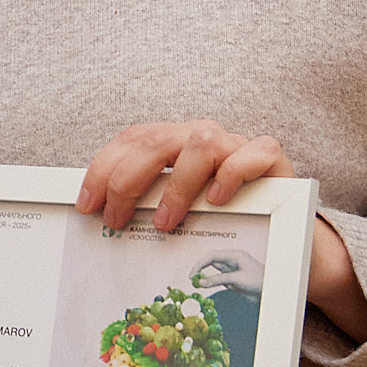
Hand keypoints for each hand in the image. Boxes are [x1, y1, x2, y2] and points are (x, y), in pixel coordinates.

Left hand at [74, 120, 366, 337]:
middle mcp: (200, 136)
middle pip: (156, 140)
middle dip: (128, 180)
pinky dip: (231, 174)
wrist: (279, 231)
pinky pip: (251, 154)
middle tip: (117, 219)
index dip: (104, 169)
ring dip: (176, 186)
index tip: (87, 205)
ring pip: (201, 143)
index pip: (130, 140)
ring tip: (164, 222)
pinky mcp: (270, 157)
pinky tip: (216, 199)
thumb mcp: (176, 211)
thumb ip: (144, 205)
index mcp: (172, 142)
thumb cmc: (218, 221)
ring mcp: (236, 143)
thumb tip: (93, 220)